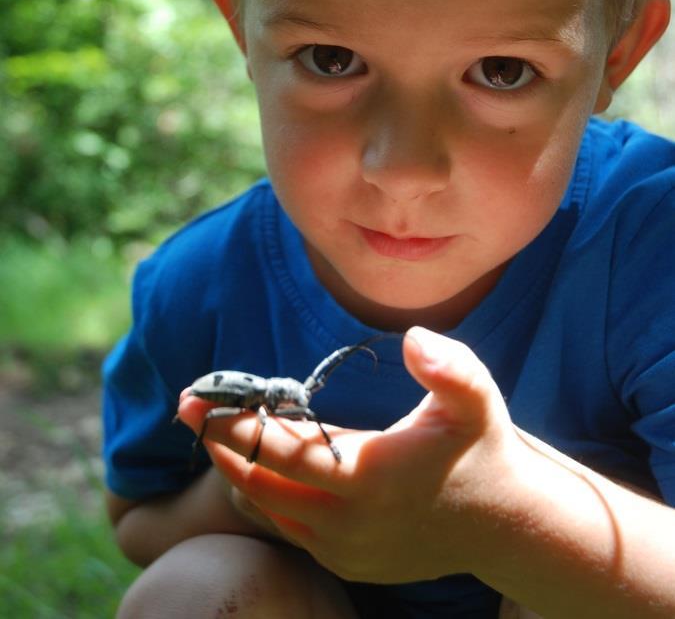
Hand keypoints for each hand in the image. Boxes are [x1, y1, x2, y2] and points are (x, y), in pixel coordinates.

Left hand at [177, 327, 522, 582]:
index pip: (279, 450)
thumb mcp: (475, 397)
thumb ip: (448, 366)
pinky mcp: (346, 561)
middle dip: (218, 444)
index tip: (196, 399)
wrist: (507, 525)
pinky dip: (264, 496)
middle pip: (257, 483)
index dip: (234, 424)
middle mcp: (345, 522)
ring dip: (238, 469)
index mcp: (365, 477)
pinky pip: (286, 529)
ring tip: (219, 431)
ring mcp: (342, 548)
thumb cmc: (484, 449)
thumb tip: (412, 339)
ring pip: (266, 510)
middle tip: (189, 409)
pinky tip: (259, 466)